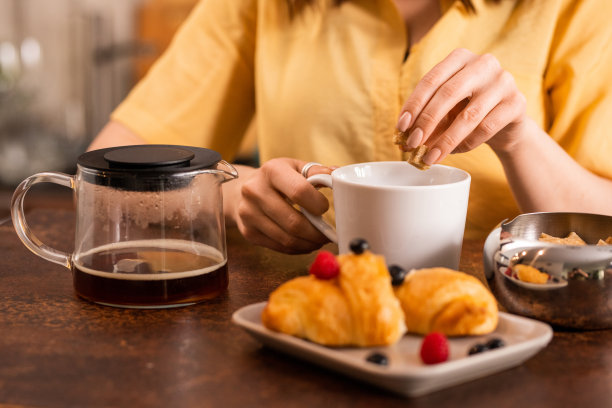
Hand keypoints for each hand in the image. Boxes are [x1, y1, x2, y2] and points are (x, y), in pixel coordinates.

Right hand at [230, 158, 332, 253]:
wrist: (241, 190)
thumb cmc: (276, 179)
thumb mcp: (294, 167)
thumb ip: (316, 171)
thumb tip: (337, 175)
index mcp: (271, 170)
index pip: (300, 191)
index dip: (318, 204)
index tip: (325, 208)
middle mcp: (255, 191)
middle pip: (293, 222)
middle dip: (316, 233)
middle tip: (328, 234)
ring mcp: (248, 213)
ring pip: (287, 239)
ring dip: (309, 243)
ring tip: (319, 240)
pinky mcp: (248, 232)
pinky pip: (279, 247)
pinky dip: (297, 248)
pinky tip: (305, 243)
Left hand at [396, 48, 527, 163]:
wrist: (505, 123)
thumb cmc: (467, 111)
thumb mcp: (444, 111)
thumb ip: (425, 119)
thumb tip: (402, 140)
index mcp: (459, 58)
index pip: (431, 80)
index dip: (414, 105)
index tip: (400, 128)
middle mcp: (483, 63)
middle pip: (448, 94)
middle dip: (427, 122)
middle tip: (413, 144)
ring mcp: (503, 81)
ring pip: (468, 115)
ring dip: (445, 140)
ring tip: (430, 157)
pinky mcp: (517, 103)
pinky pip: (486, 127)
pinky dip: (467, 143)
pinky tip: (455, 151)